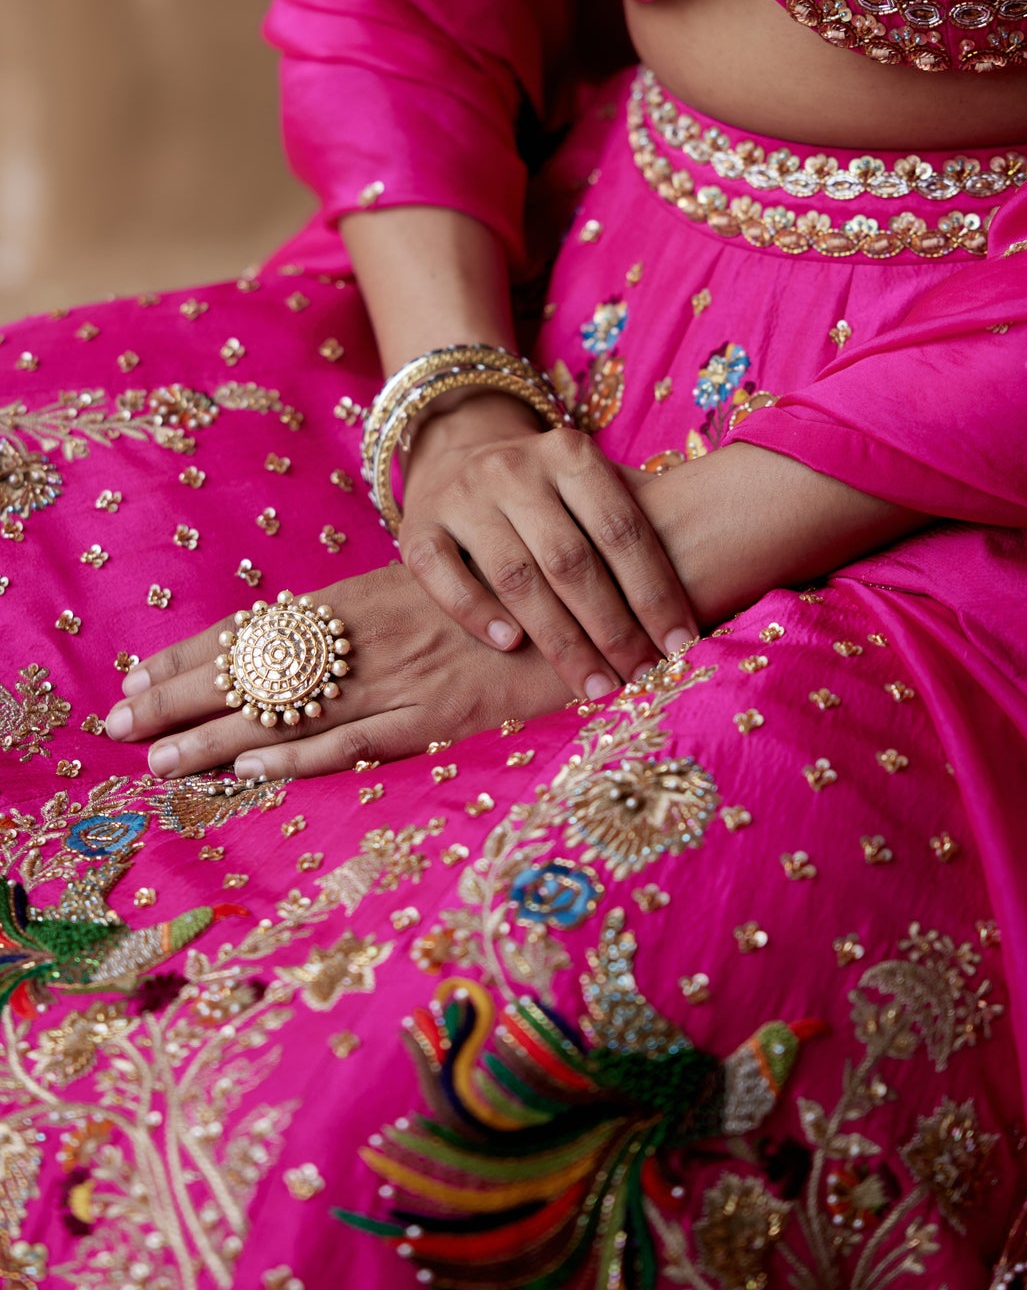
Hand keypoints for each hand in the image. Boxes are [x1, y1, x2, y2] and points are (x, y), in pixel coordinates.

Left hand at [105, 562, 572, 780]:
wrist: (598, 575)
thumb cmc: (521, 587)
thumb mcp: (442, 594)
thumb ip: (387, 618)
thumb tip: (333, 641)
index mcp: (366, 600)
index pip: (259, 629)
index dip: (196, 654)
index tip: (134, 675)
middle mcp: (370, 634)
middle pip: (258, 667)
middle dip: (183, 694)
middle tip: (116, 721)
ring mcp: (402, 672)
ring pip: (289, 707)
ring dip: (216, 733)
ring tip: (155, 756)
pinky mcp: (442, 710)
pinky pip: (357, 736)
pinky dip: (301, 752)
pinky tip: (251, 763)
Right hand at [397, 393, 695, 700]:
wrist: (458, 453)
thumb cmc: (548, 490)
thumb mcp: (589, 484)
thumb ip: (635, 521)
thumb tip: (706, 588)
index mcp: (570, 453)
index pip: (621, 528)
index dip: (654, 591)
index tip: (681, 646)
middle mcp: (514, 467)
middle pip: (571, 560)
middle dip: (613, 627)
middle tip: (641, 678)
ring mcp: (463, 495)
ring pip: (515, 575)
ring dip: (559, 638)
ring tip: (594, 684)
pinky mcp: (417, 526)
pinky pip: (444, 575)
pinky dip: (477, 612)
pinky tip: (510, 646)